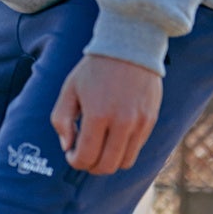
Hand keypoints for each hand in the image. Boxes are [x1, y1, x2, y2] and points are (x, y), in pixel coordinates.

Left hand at [50, 54, 163, 174]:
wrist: (131, 47)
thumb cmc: (94, 69)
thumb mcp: (69, 90)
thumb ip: (61, 121)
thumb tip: (67, 147)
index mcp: (97, 115)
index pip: (85, 157)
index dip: (74, 161)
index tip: (70, 153)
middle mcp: (122, 122)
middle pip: (106, 166)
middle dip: (91, 166)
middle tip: (83, 154)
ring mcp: (140, 122)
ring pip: (124, 162)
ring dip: (108, 161)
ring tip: (98, 147)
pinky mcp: (151, 120)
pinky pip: (137, 149)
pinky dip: (122, 150)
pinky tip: (112, 136)